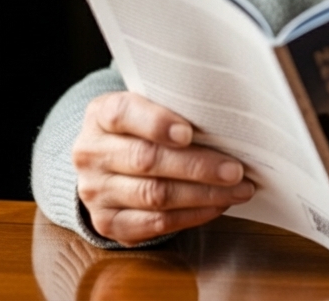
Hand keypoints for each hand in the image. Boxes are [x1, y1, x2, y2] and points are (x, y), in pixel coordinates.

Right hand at [73, 92, 255, 245]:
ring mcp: (96, 192)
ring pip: (154, 195)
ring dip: (203, 194)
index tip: (189, 133)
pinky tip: (217, 205)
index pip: (122, 114)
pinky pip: (155, 223)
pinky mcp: (108, 223)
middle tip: (235, 170)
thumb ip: (174, 108)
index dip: (156, 123)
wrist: (107, 161)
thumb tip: (226, 120)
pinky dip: (192, 215)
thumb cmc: (141, 127)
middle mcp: (91, 153)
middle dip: (197, 166)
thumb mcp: (147, 106)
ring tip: (237, 189)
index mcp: (100, 114)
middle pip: (146, 160)